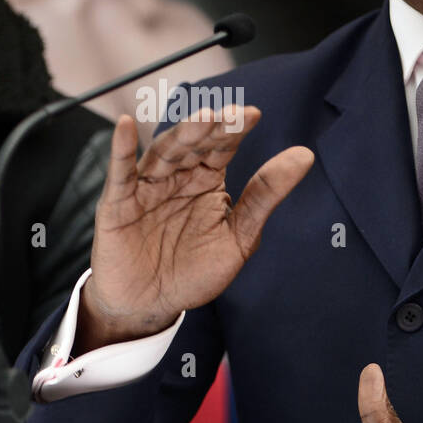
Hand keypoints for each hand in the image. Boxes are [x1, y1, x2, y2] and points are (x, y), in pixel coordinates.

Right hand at [77, 108, 312, 351]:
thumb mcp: (238, 236)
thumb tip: (304, 155)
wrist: (152, 307)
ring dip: (182, 134)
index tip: (252, 115)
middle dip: (213, 128)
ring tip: (203, 117)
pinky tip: (126, 126)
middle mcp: (176, 177)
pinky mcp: (117, 204)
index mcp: (205, 180)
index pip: (221, 147)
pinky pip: (120, 173)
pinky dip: (121, 149)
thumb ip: (265, 195)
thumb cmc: (193, 271)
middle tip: (233, 115)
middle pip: (193, 144)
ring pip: (163, 153)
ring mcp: (146, 187)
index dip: (235, 130)